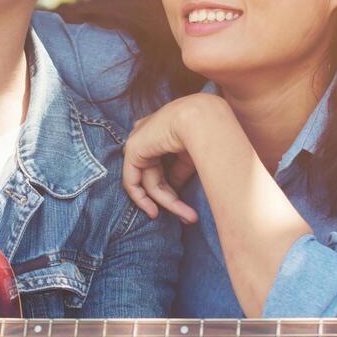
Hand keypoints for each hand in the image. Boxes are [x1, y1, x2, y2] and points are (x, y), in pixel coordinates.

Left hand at [122, 94, 228, 222]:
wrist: (203, 119)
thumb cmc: (204, 132)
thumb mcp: (189, 156)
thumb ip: (178, 171)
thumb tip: (174, 188)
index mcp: (158, 131)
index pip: (158, 164)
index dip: (169, 186)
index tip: (182, 204)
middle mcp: (145, 135)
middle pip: (154, 176)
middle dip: (172, 199)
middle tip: (188, 216)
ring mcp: (138, 141)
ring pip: (148, 182)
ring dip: (168, 203)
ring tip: (189, 216)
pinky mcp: (133, 149)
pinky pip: (132, 182)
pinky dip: (142, 199)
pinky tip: (155, 212)